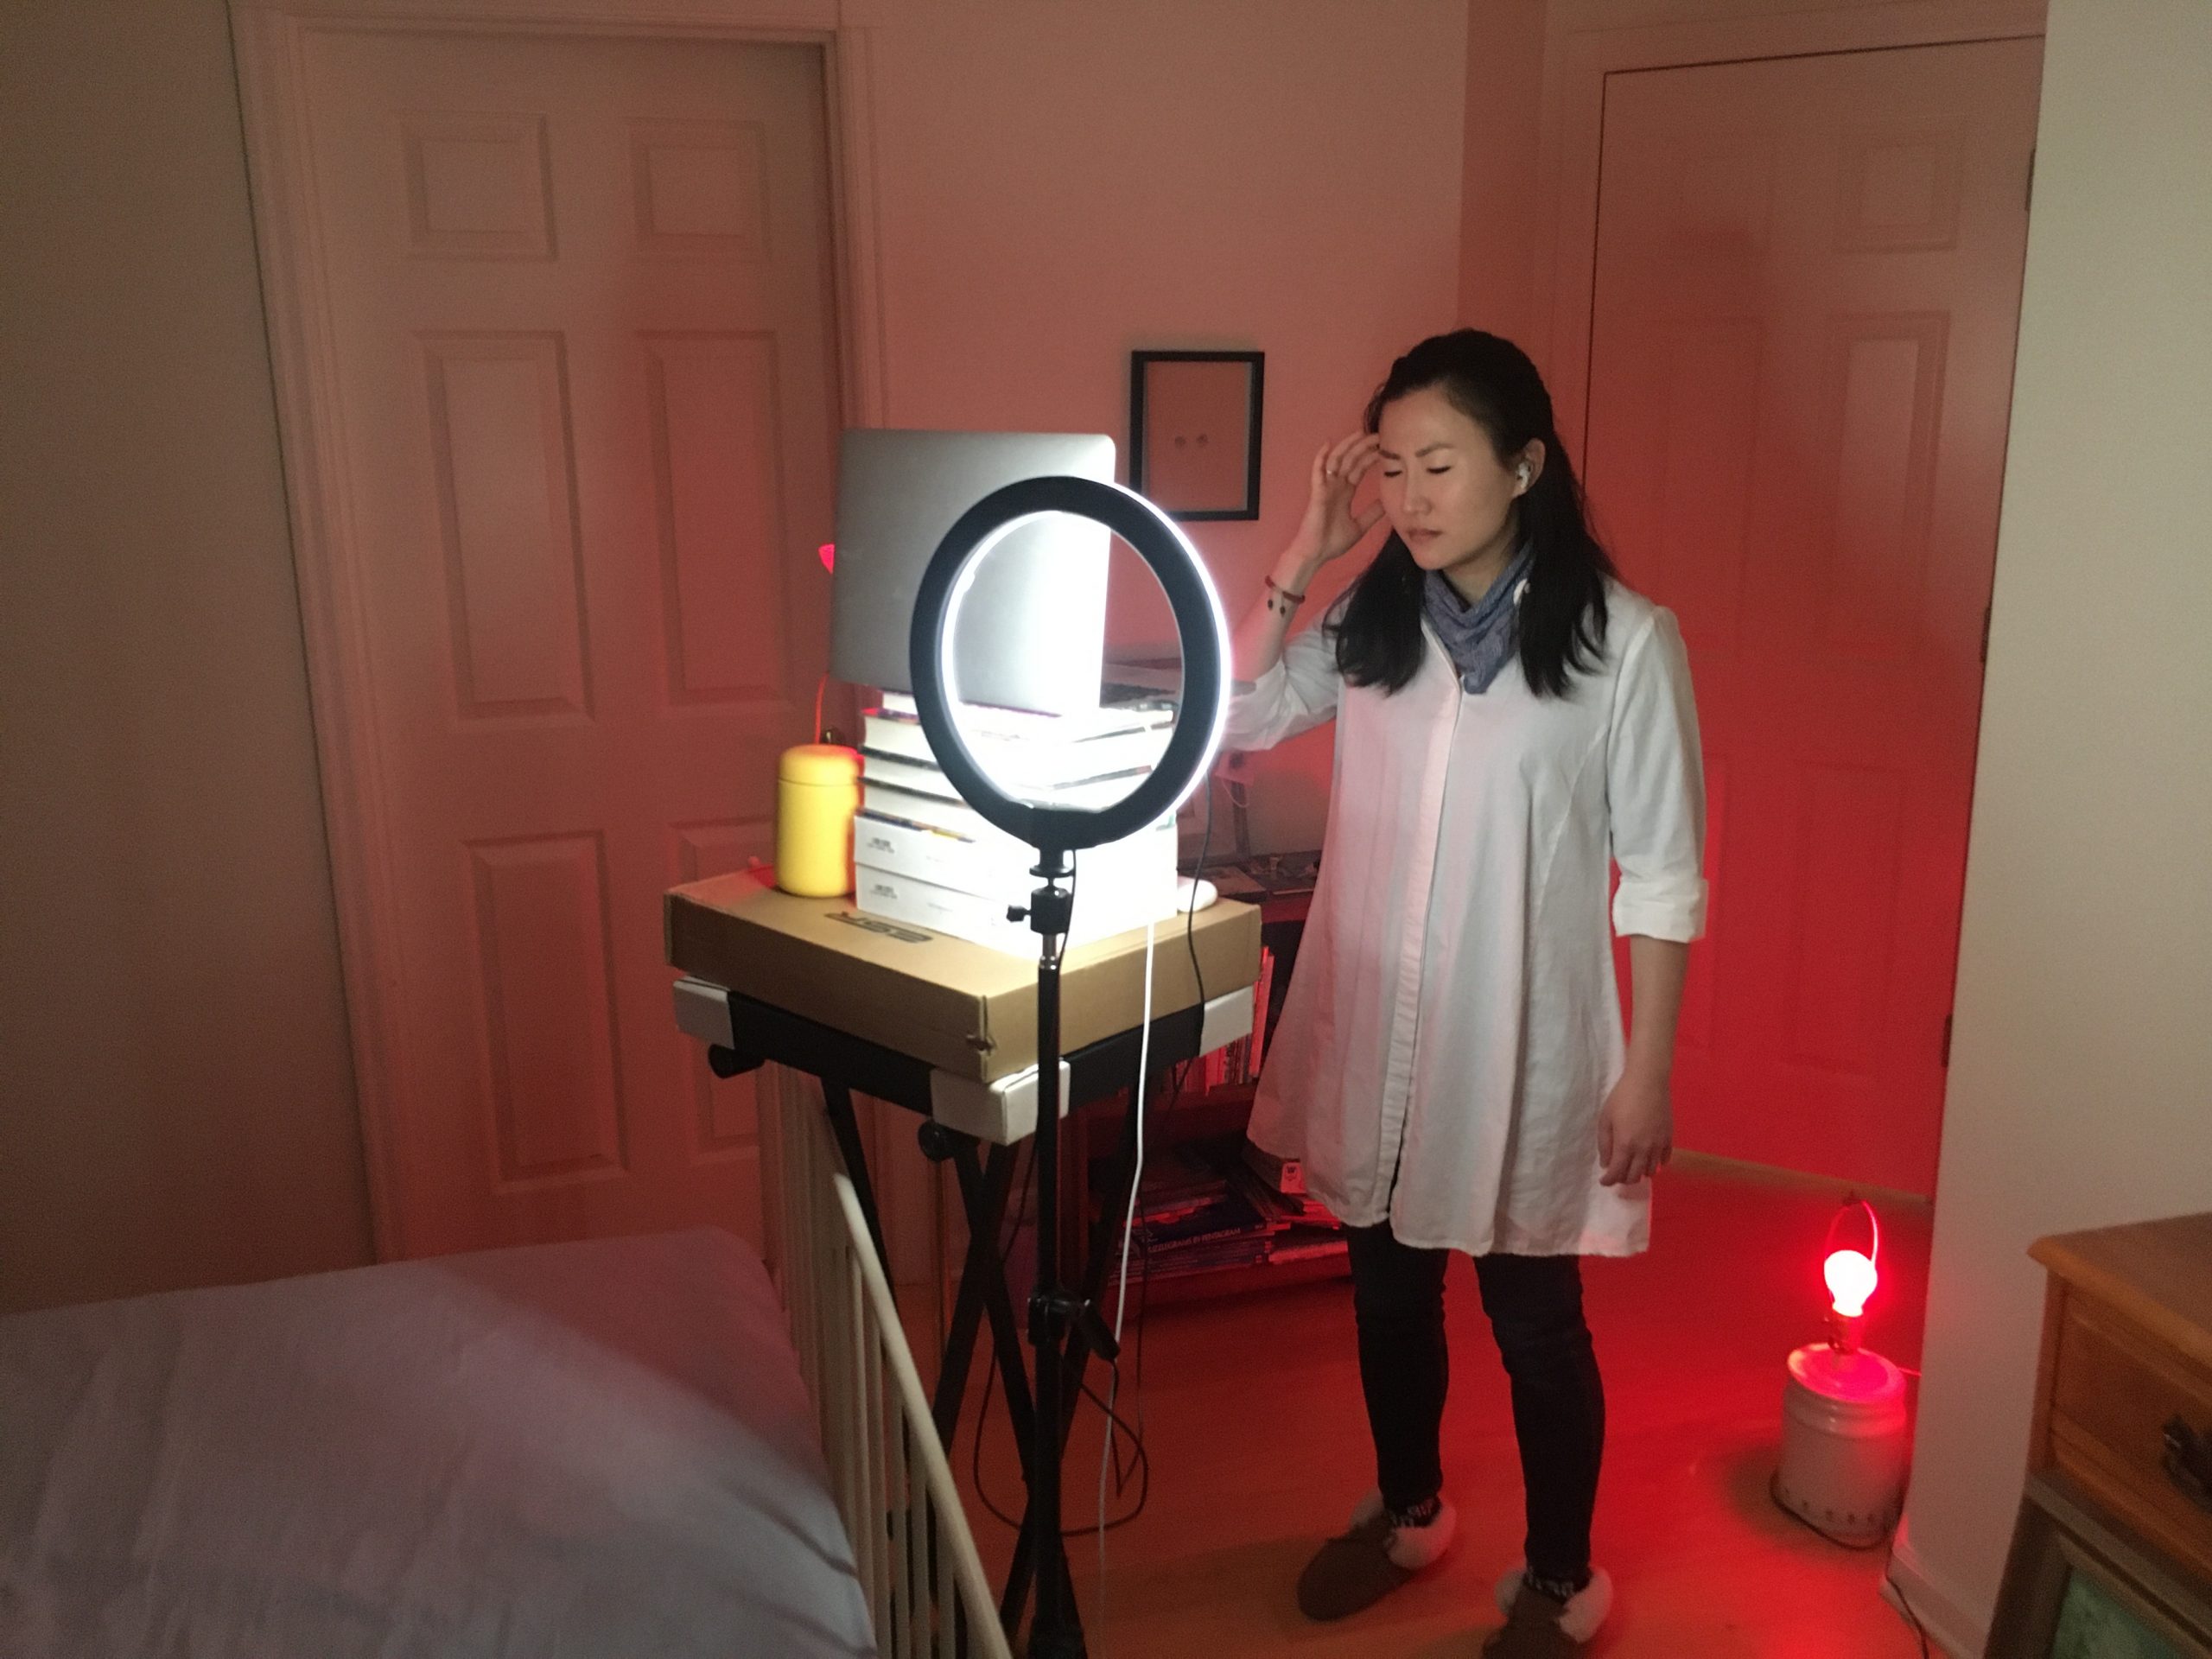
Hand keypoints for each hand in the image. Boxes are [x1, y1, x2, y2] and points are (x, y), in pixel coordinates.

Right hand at [1293, 432, 1385, 569]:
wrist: (1315, 555)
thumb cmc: (1332, 543)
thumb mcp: (1359, 526)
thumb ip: (1372, 513)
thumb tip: (1387, 503)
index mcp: (1345, 492)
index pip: (1359, 468)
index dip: (1371, 456)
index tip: (1385, 447)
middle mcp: (1336, 486)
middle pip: (1351, 460)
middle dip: (1364, 446)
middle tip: (1379, 434)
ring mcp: (1326, 488)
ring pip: (1336, 460)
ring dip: (1348, 446)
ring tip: (1360, 433)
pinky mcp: (1317, 493)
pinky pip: (1317, 471)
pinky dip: (1321, 457)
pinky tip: (1328, 444)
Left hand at [1597, 1070, 1671, 1186]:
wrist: (1648, 1081)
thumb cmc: (1622, 1097)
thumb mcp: (1605, 1119)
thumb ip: (1604, 1144)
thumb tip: (1606, 1164)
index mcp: (1625, 1145)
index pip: (1617, 1173)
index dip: (1609, 1180)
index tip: (1604, 1181)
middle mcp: (1644, 1149)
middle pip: (1634, 1176)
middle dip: (1623, 1179)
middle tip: (1617, 1174)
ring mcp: (1659, 1145)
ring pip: (1651, 1171)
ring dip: (1640, 1173)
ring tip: (1633, 1168)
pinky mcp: (1669, 1138)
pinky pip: (1665, 1160)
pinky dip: (1657, 1165)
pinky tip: (1650, 1161)